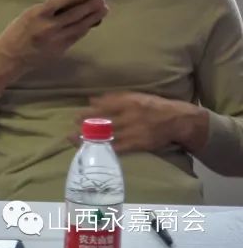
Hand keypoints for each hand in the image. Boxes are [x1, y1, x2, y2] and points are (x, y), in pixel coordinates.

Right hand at [0, 0, 107, 91]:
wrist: (12, 55)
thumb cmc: (18, 32)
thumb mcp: (28, 15)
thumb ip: (45, 10)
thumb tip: (65, 2)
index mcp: (37, 15)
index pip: (57, 2)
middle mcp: (49, 27)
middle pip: (74, 14)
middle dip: (89, 7)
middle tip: (101, 0)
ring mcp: (57, 39)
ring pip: (79, 26)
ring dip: (92, 18)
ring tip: (103, 10)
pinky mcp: (61, 49)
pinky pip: (76, 37)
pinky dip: (84, 29)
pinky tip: (90, 24)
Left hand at [75, 92, 208, 153]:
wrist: (178, 120)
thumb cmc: (153, 105)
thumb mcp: (134, 96)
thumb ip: (113, 98)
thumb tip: (92, 100)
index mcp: (127, 102)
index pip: (103, 108)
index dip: (88, 114)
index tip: (75, 117)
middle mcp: (129, 116)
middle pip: (104, 123)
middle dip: (86, 129)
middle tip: (70, 133)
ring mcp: (135, 131)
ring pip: (109, 136)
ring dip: (92, 140)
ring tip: (77, 142)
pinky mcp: (140, 143)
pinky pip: (121, 147)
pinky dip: (107, 149)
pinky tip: (96, 151)